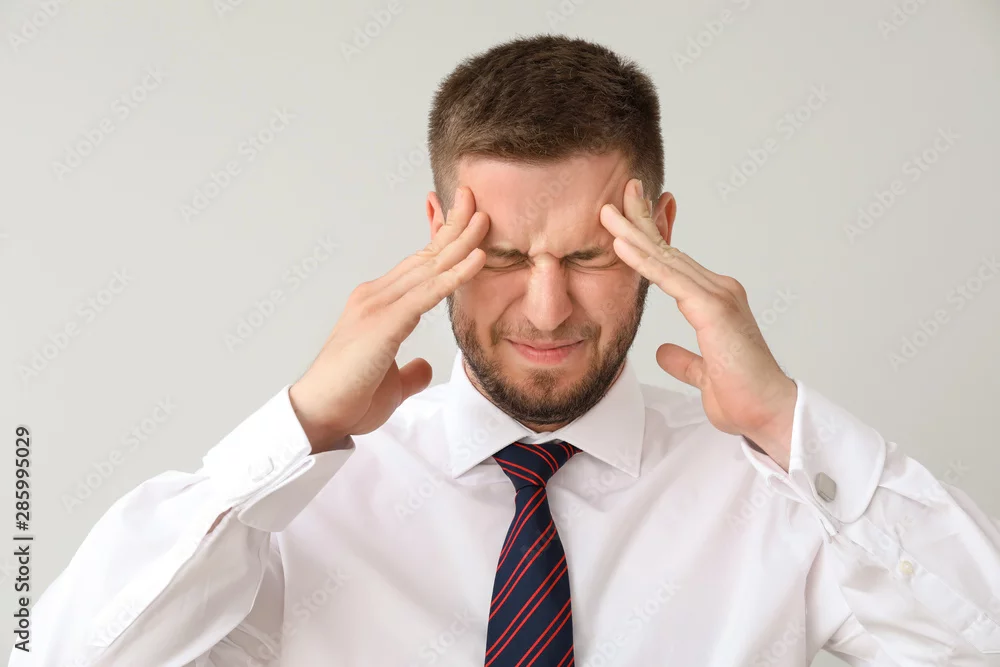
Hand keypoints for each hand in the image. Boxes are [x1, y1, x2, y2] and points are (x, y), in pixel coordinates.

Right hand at [289, 187, 488, 452]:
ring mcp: (378, 306)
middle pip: (424, 256)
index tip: (464, 221)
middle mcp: (376, 296)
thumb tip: (425, 367)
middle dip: (453, 227)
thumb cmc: (348, 399)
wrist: (318, 414)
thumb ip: (409, 371)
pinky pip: (428, 293)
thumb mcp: (390, 383)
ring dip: (460, 241)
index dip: (442, 242)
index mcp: (377, 305)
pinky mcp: (383, 323)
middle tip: (475, 199)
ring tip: (485, 218)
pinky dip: (455, 274)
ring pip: (428, 267)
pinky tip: (477, 258)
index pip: (418, 266)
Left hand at [600, 179, 796, 469]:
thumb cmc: (742, 395)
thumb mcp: (702, 374)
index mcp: (714, 302)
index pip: (673, 264)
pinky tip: (621, 244)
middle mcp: (718, 290)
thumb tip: (663, 351)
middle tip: (617, 194)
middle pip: (669, 250)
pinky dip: (643, 259)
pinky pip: (669, 278)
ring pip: (666, 257)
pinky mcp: (713, 308)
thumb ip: (684, 358)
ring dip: (634, 232)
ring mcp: (718, 295)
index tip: (625, 220)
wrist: (767, 413)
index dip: (649, 240)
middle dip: (640, 221)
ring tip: (608, 210)